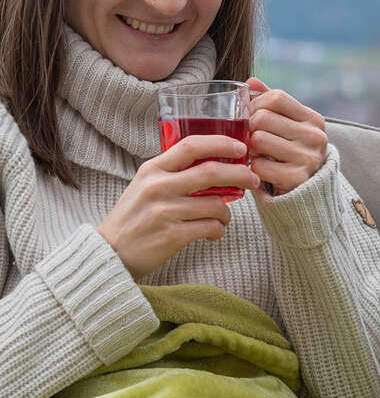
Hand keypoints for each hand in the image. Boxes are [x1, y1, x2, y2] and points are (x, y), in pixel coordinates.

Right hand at [97, 135, 259, 280]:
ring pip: (216, 205)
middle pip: (211, 172)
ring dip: (227, 212)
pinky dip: (218, 230)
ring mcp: (164, 212)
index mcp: (152, 169)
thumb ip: (173, 171)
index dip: (221, 143)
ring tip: (224, 216)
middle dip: (239, 174)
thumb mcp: (145, 184)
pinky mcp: (171, 236)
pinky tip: (213, 232)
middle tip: (252, 179)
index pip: (191, 146)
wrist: (110, 254)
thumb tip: (215, 161)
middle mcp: (158, 187)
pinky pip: (210, 228)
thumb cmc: (134, 217)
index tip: (240, 148)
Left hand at [246, 77, 327, 197]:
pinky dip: (254, 168)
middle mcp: (315, 136)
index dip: (256, 104)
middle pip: (263, 118)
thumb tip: (251, 81)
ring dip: (250, 148)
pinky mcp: (297, 179)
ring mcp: (308, 158)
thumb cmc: (291, 151)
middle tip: (250, 137)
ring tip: (256, 153)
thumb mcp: (287, 125)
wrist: (307, 191)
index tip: (251, 115)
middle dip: (250, 127)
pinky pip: (259, 166)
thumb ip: (270, 102)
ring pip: (259, 140)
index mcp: (313, 119)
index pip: (276, 97)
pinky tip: (261, 169)